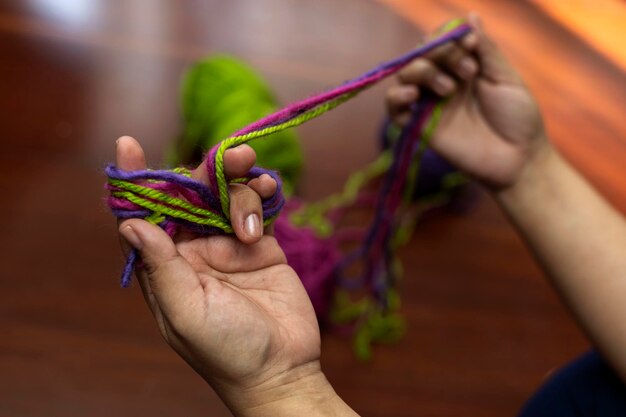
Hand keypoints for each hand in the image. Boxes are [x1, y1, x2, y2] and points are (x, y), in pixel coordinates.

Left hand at [114, 136, 355, 415]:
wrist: (282, 367)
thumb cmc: (228, 350)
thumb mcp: (188, 312)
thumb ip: (162, 267)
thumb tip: (129, 223)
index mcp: (167, 266)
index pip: (144, 215)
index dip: (136, 181)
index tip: (128, 145)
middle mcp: (195, 250)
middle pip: (192, 195)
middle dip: (208, 171)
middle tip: (236, 156)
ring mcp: (229, 244)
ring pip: (227, 195)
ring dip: (242, 185)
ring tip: (262, 188)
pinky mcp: (262, 244)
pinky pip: (258, 206)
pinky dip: (263, 192)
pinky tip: (271, 191)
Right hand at [387, 13, 547, 190]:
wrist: (519, 159)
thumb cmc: (519, 118)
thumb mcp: (506, 77)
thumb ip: (485, 50)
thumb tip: (471, 15)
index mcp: (464, 67)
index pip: (441, 40)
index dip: (449, 36)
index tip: (471, 45)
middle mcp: (444, 82)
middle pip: (421, 54)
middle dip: (441, 54)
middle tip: (469, 71)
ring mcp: (431, 104)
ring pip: (405, 76)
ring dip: (422, 72)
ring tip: (449, 89)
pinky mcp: (421, 127)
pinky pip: (394, 109)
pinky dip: (396, 98)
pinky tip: (412, 95)